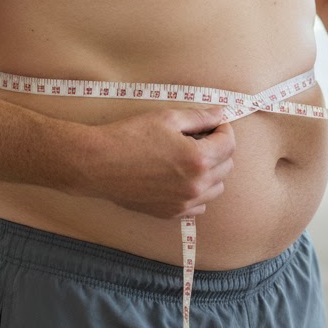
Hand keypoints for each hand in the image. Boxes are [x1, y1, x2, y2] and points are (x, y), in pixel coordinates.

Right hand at [79, 105, 235, 218]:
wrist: (98, 164)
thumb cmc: (130, 136)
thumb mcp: (167, 118)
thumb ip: (199, 117)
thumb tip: (221, 114)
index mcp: (198, 160)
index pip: (229, 144)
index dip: (224, 128)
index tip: (213, 123)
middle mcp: (196, 186)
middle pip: (226, 166)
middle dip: (219, 148)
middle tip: (200, 136)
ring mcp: (184, 203)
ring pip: (216, 187)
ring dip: (211, 170)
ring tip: (189, 156)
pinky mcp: (171, 213)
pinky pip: (199, 205)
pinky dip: (197, 190)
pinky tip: (180, 176)